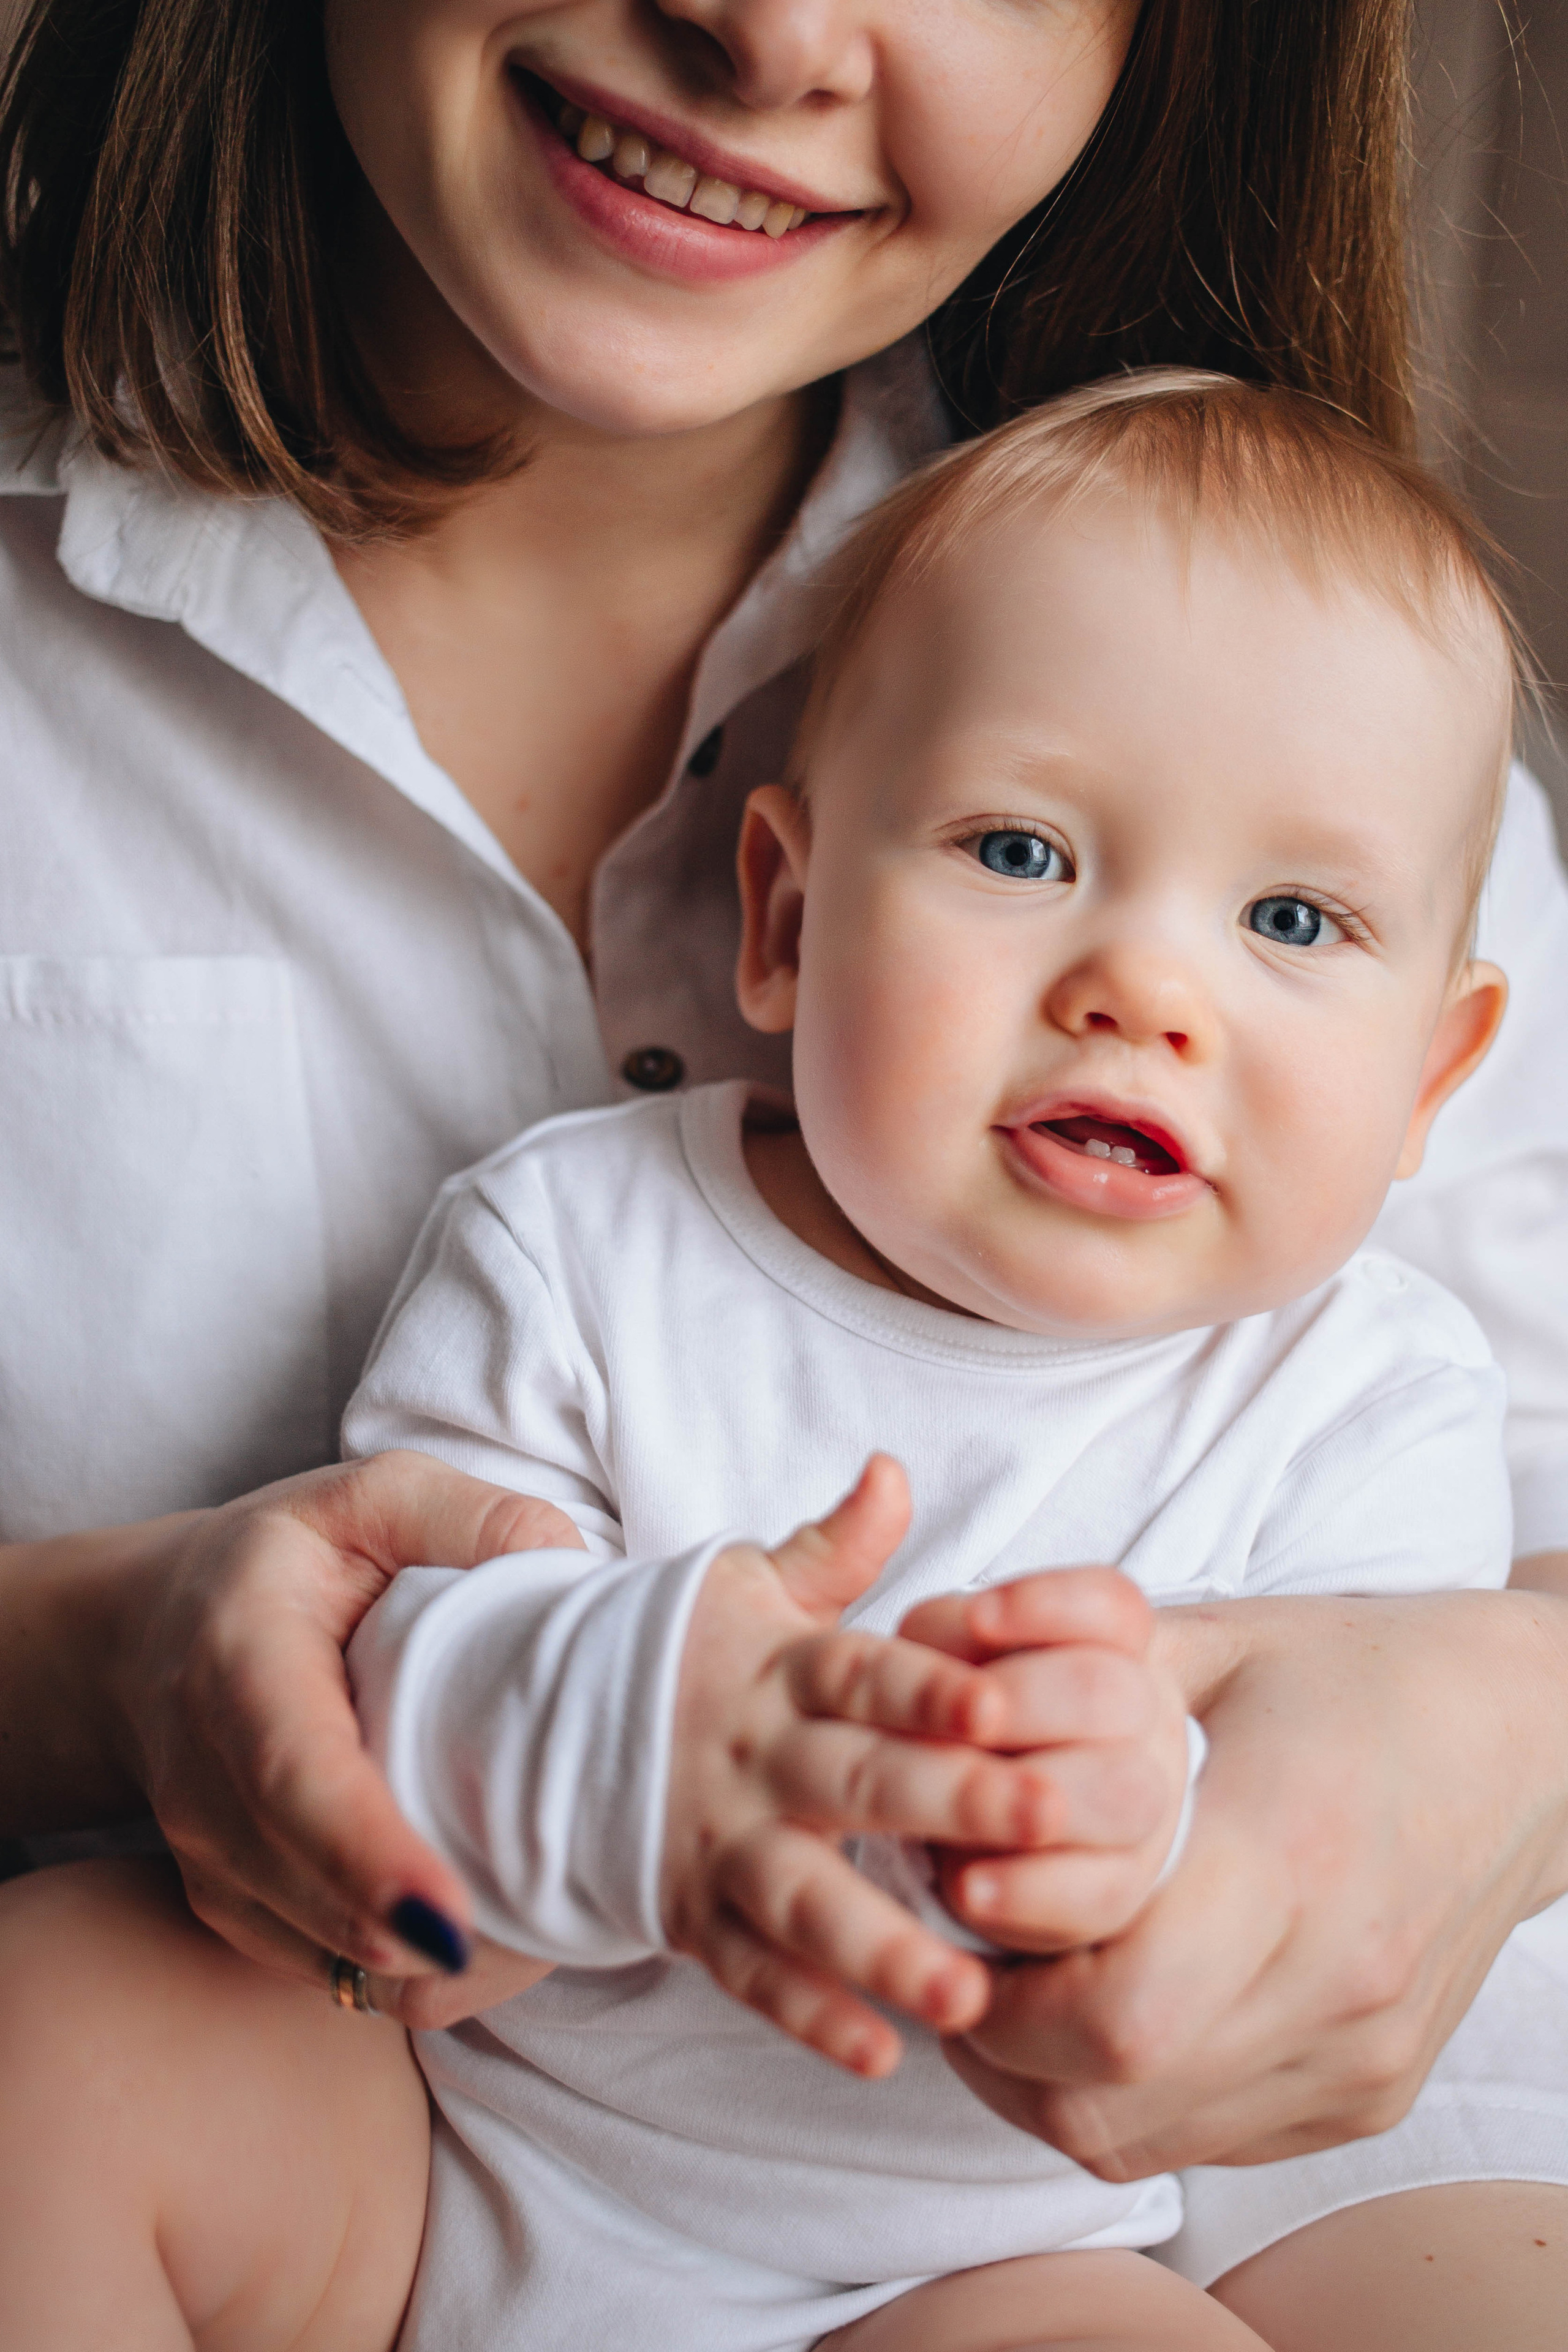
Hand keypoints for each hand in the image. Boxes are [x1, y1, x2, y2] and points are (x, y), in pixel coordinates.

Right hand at [106, 1450, 584, 2024]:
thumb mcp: (375, 1497)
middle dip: (418, 1937)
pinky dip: (400, 1972)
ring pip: (319, 1948)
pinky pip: (322, 1969)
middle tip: (539, 1944)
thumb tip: (566, 1569)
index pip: (294, 1777)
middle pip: (307, 1885)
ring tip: (532, 1932)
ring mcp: (208, 1857)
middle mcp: (204, 1776)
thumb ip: (470, 1520)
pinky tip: (483, 1935)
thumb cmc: (293, 1561)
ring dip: (422, 1962)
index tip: (447, 1920)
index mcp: (241, 1660)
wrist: (155, 1635)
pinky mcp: (231, 1906)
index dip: (368, 1855)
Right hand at [663, 1455, 1096, 2074]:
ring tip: (965, 1991)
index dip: (929, 1686)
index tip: (1003, 1703)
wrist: (553, 1720)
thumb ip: (836, 1545)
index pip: (864, 1674)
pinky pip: (753, 1974)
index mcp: (783, 1670)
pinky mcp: (695, 1915)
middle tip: (1046, 1818)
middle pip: (855, 1781)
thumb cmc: (699, 1652)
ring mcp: (721, 1841)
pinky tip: (880, 2054)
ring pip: (803, 1896)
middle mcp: (755, 1757)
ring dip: (883, 1945)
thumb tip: (894, 1471)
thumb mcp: (753, 1586)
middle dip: (950, 1801)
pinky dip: (810, 2016)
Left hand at [943, 1586, 1567, 2176]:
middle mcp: (1335, 1983)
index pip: (1113, 2012)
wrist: (1527, 1742)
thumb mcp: (1204, 1637)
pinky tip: (1104, 2006)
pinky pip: (1204, 2138)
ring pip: (1142, 2143)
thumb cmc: (1348, 1670)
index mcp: (1288, 1856)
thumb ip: (1063, 1667)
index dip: (1002, 1987)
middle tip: (958, 1957)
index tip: (955, 1913)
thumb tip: (928, 1678)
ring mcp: (1359, 2059)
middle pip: (1109, 2100)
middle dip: (999, 2043)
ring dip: (1046, 2078)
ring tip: (1014, 1984)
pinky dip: (1127, 2091)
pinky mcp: (1368, 2095)